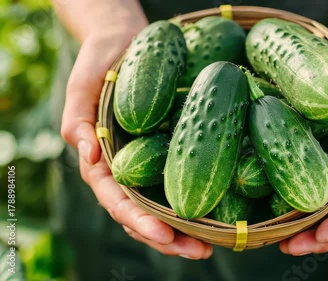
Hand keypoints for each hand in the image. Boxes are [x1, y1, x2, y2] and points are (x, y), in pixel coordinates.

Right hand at [60, 27, 211, 258]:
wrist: (124, 44)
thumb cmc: (100, 63)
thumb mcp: (82, 86)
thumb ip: (77, 120)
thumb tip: (88, 155)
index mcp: (101, 163)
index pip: (117, 201)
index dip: (139, 221)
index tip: (165, 235)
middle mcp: (125, 171)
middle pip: (142, 215)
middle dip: (167, 238)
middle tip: (199, 252)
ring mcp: (146, 166)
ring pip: (161, 209)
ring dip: (183, 232)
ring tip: (210, 246)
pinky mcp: (166, 154)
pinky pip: (177, 185)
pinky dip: (191, 204)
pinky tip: (213, 216)